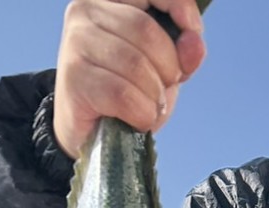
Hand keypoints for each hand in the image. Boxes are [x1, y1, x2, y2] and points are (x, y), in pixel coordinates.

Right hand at [53, 0, 205, 158]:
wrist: (93, 133)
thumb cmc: (127, 93)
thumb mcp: (162, 67)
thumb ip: (183, 52)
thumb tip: (194, 44)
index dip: (180, 8)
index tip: (192, 34)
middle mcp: (85, 10)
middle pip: (146, 31)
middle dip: (168, 68)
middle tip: (161, 90)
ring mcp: (76, 43)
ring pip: (135, 64)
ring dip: (154, 96)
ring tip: (148, 106)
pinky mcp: (74, 78)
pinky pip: (122, 94)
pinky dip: (141, 113)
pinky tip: (137, 119)